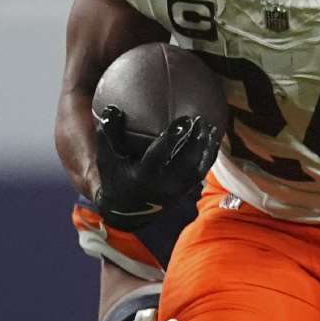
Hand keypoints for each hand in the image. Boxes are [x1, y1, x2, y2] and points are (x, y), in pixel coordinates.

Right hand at [94, 105, 223, 230]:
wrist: (128, 211)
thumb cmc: (116, 178)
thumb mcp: (106, 159)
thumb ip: (108, 134)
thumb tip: (112, 109)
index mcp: (143, 177)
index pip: (160, 155)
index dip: (173, 137)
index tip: (184, 119)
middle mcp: (164, 185)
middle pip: (186, 161)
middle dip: (196, 140)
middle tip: (200, 119)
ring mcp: (177, 190)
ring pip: (198, 167)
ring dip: (206, 146)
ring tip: (210, 126)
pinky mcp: (186, 191)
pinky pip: (202, 172)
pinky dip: (209, 155)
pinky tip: (213, 139)